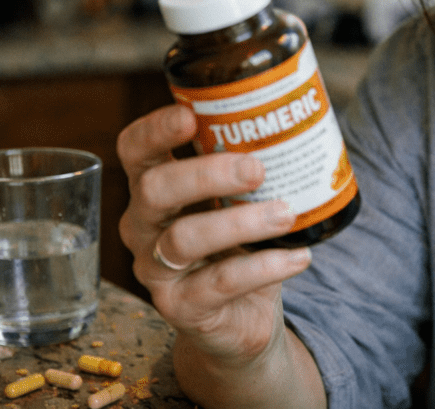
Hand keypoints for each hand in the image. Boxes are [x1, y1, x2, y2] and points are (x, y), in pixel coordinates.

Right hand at [116, 104, 312, 365]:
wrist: (241, 318)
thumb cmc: (238, 245)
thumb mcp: (237, 202)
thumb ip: (249, 166)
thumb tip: (295, 120)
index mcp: (153, 188)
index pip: (135, 150)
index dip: (154, 130)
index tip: (190, 116)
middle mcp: (143, 227)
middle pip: (154, 190)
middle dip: (205, 173)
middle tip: (256, 169)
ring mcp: (156, 270)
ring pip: (184, 238)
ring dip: (240, 222)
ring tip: (286, 214)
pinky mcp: (181, 307)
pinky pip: (220, 283)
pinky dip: (264, 267)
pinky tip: (299, 257)